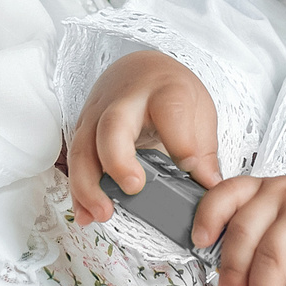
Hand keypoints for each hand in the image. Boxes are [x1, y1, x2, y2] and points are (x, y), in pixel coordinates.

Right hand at [66, 51, 221, 225]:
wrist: (139, 71)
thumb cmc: (170, 92)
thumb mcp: (198, 110)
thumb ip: (203, 148)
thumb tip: (210, 187)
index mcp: (164, 91)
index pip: (170, 111)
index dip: (180, 140)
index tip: (189, 165)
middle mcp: (124, 102)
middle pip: (113, 127)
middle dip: (118, 160)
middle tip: (133, 188)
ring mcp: (97, 116)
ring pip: (84, 148)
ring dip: (89, 185)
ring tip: (103, 213)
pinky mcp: (83, 132)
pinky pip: (75, 163)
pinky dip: (78, 192)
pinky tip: (86, 214)